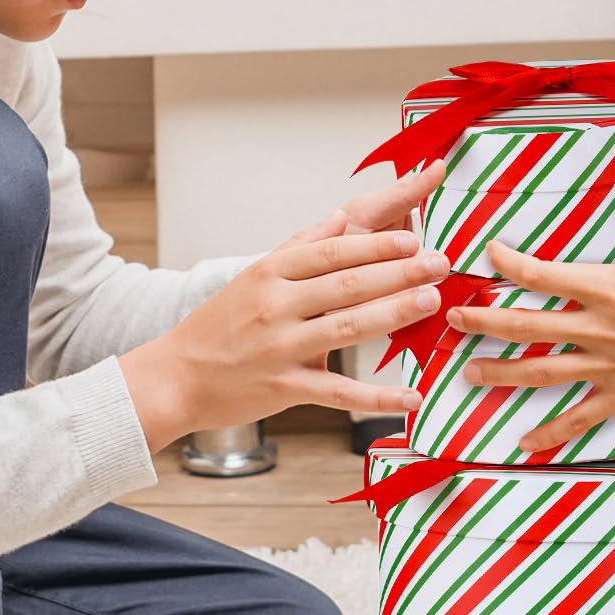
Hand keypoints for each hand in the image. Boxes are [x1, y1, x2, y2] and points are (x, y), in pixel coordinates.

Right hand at [121, 162, 451, 446]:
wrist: (174, 378)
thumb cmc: (220, 324)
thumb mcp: (254, 276)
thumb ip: (301, 246)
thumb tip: (340, 217)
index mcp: (271, 274)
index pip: (331, 253)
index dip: (374, 245)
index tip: (412, 239)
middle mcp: (275, 307)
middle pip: (346, 285)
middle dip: (398, 272)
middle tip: (440, 264)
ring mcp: (280, 349)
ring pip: (346, 329)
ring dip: (393, 314)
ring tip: (431, 301)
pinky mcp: (285, 389)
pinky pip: (339, 393)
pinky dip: (378, 397)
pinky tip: (412, 396)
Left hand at [449, 185, 614, 452]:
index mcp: (605, 290)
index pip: (539, 275)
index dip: (507, 263)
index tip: (489, 253)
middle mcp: (596, 330)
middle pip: (525, 326)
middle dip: (482, 322)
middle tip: (451, 319)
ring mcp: (606, 367)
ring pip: (539, 373)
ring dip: (499, 373)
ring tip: (468, 373)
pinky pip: (578, 417)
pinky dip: (549, 432)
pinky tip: (524, 441)